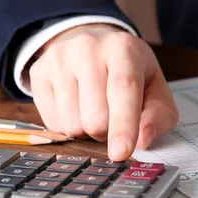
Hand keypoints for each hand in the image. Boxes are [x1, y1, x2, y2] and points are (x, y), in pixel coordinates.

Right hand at [29, 23, 178, 160]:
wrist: (93, 44)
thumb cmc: (129, 73)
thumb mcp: (155, 89)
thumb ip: (159, 116)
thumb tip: (143, 140)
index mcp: (123, 48)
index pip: (122, 89)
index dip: (123, 125)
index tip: (121, 153)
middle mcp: (88, 47)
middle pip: (95, 117)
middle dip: (107, 131)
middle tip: (112, 116)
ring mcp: (58, 59)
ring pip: (72, 124)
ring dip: (87, 131)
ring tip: (94, 110)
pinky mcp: (38, 72)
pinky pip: (52, 122)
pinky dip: (68, 126)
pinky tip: (75, 107)